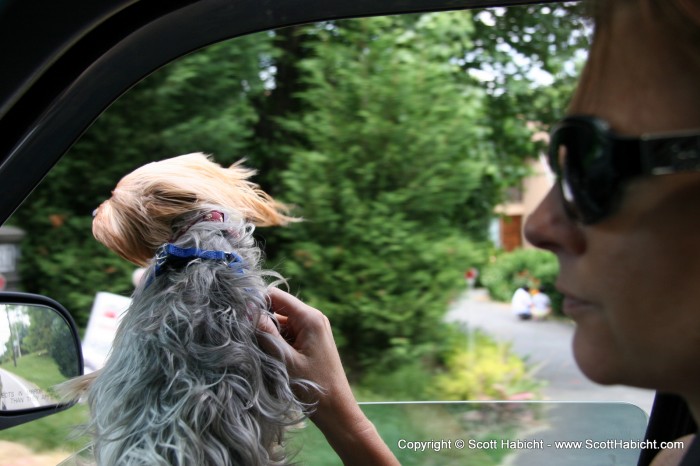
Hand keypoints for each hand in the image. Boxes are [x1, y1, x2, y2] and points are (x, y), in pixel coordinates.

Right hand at [259, 287, 352, 411]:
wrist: (336, 410)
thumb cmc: (314, 386)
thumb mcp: (285, 360)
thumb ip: (266, 334)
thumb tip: (247, 310)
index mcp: (310, 317)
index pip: (275, 295)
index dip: (256, 303)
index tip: (240, 319)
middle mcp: (313, 318)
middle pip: (277, 309)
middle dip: (261, 323)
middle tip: (250, 343)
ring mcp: (313, 329)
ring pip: (280, 323)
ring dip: (268, 335)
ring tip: (263, 355)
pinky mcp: (311, 341)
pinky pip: (288, 334)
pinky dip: (277, 343)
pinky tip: (272, 359)